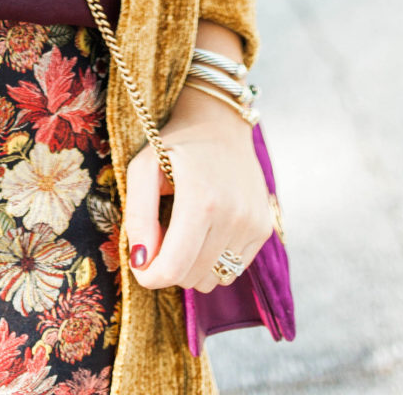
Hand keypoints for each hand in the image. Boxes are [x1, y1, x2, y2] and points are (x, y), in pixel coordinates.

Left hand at [123, 85, 272, 295]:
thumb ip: (138, 216)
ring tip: (185, 230)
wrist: (220, 123)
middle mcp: (233, 215)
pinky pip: (232, 269)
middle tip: (161, 235)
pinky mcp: (264, 229)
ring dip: (192, 266)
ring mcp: (253, 224)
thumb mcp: (143, 167)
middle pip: (191, 277)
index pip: (173, 269)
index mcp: (201, 199)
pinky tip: (207, 230)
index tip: (140, 263)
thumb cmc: (176, 145)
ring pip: (213, 279)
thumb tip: (141, 262)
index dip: (150, 276)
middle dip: (169, 266)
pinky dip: (214, 260)